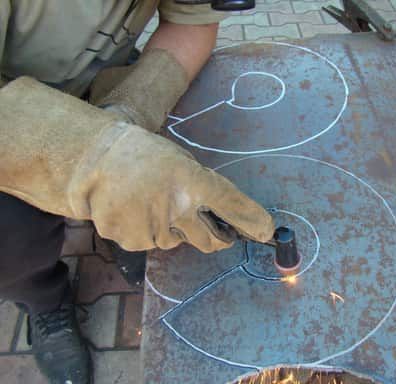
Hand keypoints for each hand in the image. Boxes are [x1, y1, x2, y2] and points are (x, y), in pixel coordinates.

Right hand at [87, 126, 273, 251]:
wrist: (93, 158)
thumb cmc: (143, 156)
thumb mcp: (180, 162)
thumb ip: (201, 190)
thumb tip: (222, 217)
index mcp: (192, 182)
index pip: (232, 204)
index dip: (252, 220)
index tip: (266, 231)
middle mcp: (177, 209)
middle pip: (210, 242)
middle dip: (217, 240)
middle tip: (214, 231)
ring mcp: (152, 228)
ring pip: (175, 242)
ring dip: (172, 230)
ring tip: (151, 204)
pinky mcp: (130, 240)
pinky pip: (149, 243)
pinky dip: (146, 232)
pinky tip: (133, 211)